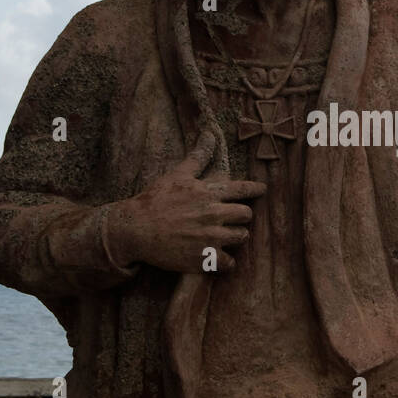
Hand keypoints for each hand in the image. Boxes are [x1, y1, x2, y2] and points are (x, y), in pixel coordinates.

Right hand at [106, 131, 265, 273]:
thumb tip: (209, 134)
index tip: (262, 190)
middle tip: (232, 218)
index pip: (243, 190)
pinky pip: (229, 263)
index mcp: (209, 193)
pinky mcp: (204, 258)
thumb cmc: (156, 199)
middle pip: (246, 215)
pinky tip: (217, 257)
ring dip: (235, 236)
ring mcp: (211, 237)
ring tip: (222, 236)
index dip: (255, 189)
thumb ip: (198, 157)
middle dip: (241, 216)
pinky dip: (226, 261)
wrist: (135, 228)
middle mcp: (214, 214)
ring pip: (241, 237)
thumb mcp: (177, 174)